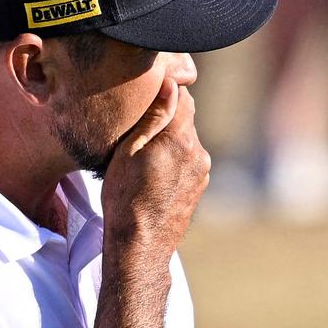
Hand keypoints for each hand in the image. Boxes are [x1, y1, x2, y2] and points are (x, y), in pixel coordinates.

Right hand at [94, 78, 209, 327]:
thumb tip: (171, 83)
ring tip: (143, 154)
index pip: (182, 95)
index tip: (145, 95)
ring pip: (186, 139)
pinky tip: (153, 172)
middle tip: (138, 126)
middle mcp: (198, 152)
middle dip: (166, 116)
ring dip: (170, 138)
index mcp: (181, 139)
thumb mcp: (129, 151)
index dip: (164, 91)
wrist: (140, 244)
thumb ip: (154, 116)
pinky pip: (188, 158)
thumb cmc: (125, 197)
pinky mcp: (200, 185)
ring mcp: (202, 171)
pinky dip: (174, 157)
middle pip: (185, 117)